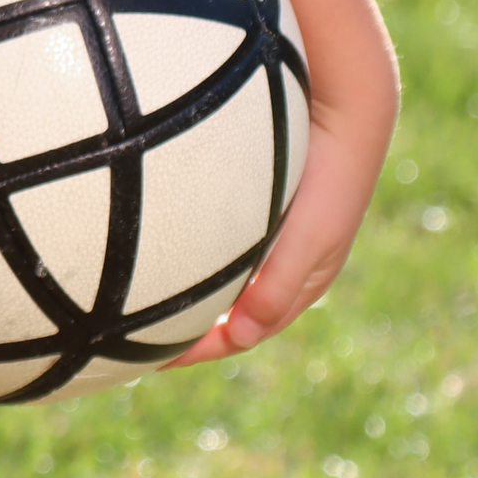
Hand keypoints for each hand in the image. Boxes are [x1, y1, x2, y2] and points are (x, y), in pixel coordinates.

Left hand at [167, 105, 380, 366]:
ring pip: (222, 282)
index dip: (200, 349)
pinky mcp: (256, 209)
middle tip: (136, 340)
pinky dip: (193, 260)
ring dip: (189, 297)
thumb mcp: (309, 239)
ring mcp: (269, 239)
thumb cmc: (329, 182)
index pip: (242, 333)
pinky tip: (162, 252)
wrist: (341, 119)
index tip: (156, 358)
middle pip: (229, 313)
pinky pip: (219, 246)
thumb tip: (242, 336)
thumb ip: (278, 284)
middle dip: (189, 330)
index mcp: (296, 285)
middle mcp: (280, 267)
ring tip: (141, 305)